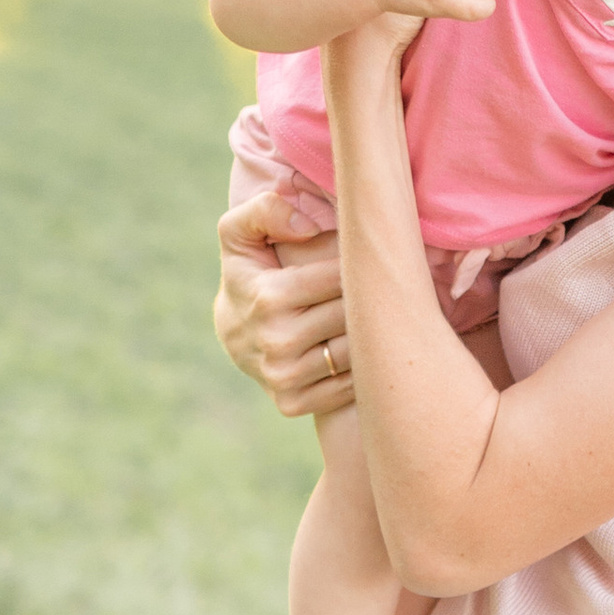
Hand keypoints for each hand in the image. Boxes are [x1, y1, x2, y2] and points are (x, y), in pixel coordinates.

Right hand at [216, 184, 353, 415]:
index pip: (341, 277)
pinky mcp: (290, 403)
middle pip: (352, 314)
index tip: (367, 260)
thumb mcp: (242, 232)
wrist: (232, 331)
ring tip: (374, 317)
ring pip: (356, 352)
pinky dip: (360, 368)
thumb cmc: (249, 271)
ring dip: (370, 334)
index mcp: (268, 296)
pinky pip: (348, 386)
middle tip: (381, 288)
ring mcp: (282, 377)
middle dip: (368, 298)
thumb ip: (266, 210)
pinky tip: (359, 350)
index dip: (358, 265)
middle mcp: (274, 341)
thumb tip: (308, 227)